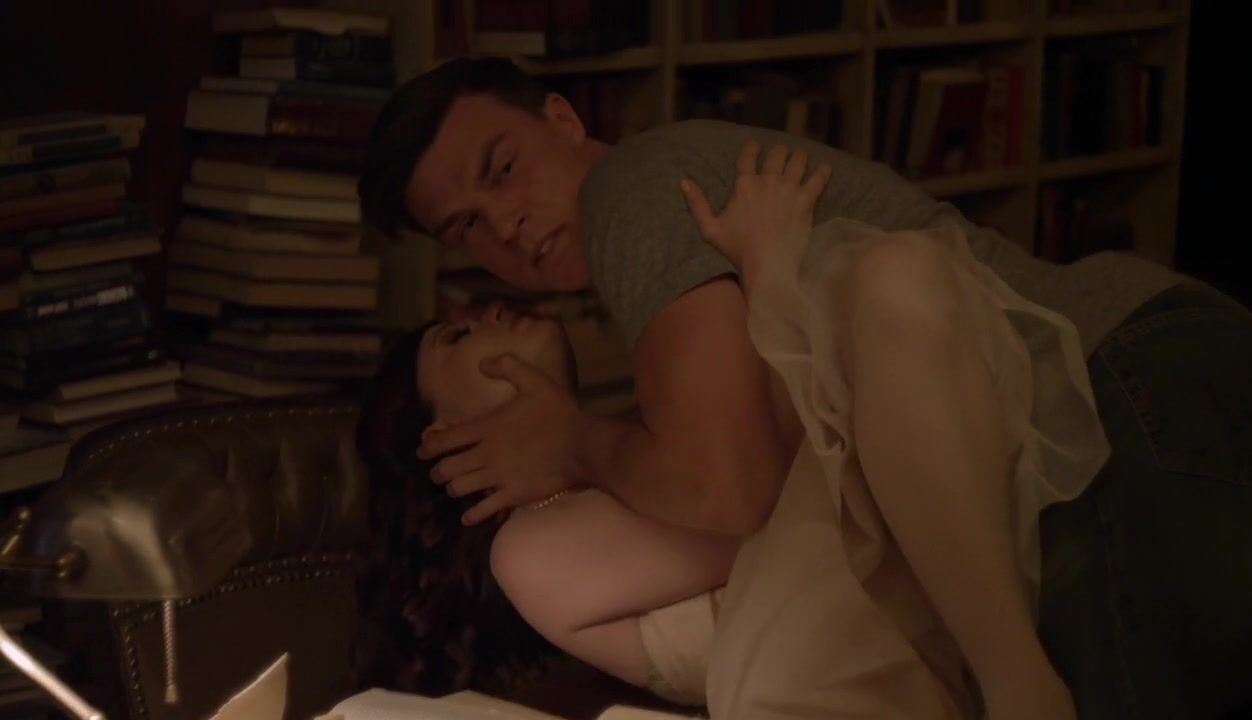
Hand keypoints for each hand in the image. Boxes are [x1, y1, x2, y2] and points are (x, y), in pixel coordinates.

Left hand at [416, 353, 581, 524]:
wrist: (581, 446)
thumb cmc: (559, 413)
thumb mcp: (535, 380)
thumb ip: (507, 366)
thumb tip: (482, 363)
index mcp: (487, 427)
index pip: (446, 439)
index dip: (429, 447)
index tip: (421, 452)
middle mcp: (486, 454)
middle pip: (447, 468)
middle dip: (437, 472)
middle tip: (437, 473)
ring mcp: (498, 477)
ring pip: (460, 489)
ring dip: (454, 489)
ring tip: (454, 489)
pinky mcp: (513, 495)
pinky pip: (484, 510)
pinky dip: (472, 515)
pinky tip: (469, 517)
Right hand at [680, 141, 829, 287]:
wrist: (767, 265)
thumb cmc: (737, 250)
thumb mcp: (710, 228)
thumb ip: (697, 203)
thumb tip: (684, 181)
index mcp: (744, 185)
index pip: (748, 155)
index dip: (752, 147)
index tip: (755, 146)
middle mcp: (768, 181)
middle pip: (777, 153)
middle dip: (780, 152)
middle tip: (782, 155)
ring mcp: (789, 190)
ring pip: (798, 160)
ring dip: (799, 157)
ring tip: (800, 159)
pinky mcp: (806, 202)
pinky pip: (818, 178)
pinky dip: (823, 171)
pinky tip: (824, 169)